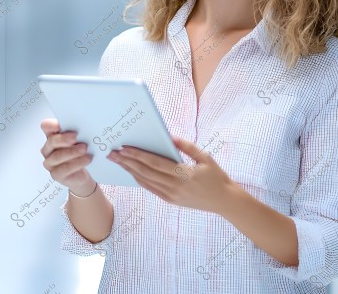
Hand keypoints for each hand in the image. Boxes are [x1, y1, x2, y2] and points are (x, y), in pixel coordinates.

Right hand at [40, 119, 95, 195]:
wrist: (83, 173)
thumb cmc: (79, 152)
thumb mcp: (79, 139)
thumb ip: (77, 132)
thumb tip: (83, 125)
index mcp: (52, 135)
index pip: (46, 127)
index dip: (51, 125)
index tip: (60, 125)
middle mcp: (48, 149)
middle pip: (51, 141)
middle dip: (64, 138)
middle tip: (76, 137)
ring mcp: (50, 163)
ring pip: (58, 156)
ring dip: (72, 152)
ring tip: (85, 149)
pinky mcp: (56, 174)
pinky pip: (64, 168)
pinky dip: (77, 163)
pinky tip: (86, 159)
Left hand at [107, 134, 233, 214]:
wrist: (225, 201)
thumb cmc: (216, 176)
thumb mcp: (204, 157)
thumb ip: (186, 146)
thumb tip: (168, 136)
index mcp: (182, 174)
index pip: (154, 163)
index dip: (137, 155)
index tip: (124, 147)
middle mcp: (174, 187)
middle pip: (145, 172)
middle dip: (127, 162)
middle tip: (112, 153)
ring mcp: (171, 196)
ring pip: (145, 181)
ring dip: (130, 171)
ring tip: (117, 162)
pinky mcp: (171, 201)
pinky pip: (151, 189)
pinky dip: (140, 180)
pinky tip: (131, 172)